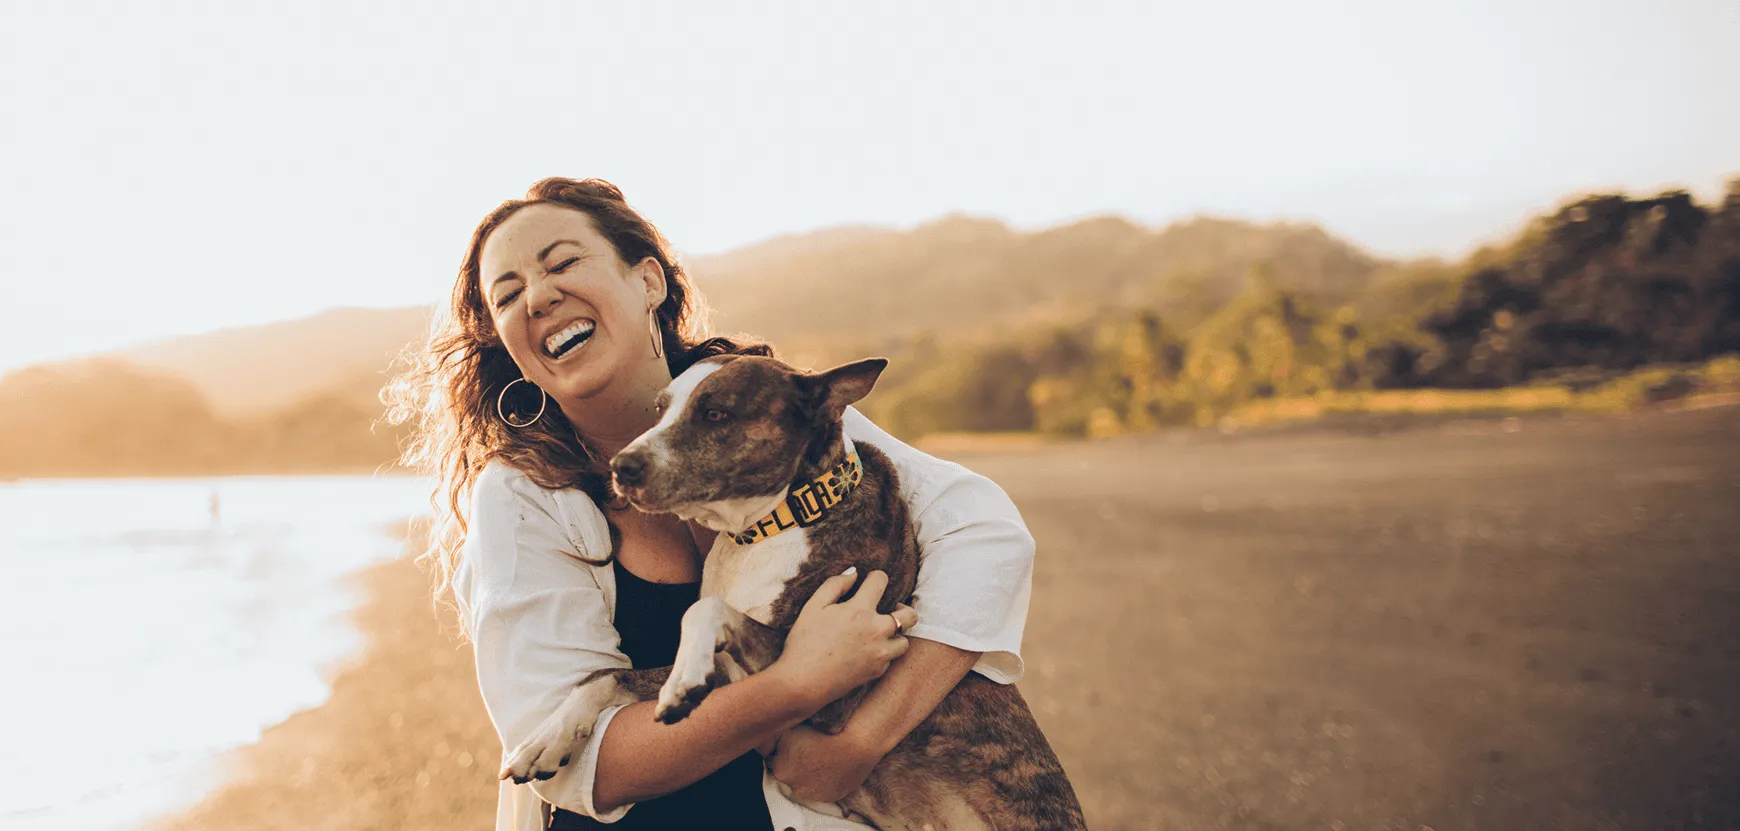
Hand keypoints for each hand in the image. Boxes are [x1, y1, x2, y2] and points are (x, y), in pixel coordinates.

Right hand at [767, 569, 916, 710]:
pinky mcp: (877, 671)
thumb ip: (835, 584)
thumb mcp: (813, 606)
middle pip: (909, 614)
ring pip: (905, 641)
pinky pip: (890, 659)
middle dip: (901, 608)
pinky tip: (867, 651)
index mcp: (860, 610)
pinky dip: (883, 653)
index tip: (868, 583)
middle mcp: (876, 631)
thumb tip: (854, 573)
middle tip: (887, 610)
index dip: (874, 577)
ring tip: (879, 633)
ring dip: (895, 634)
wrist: (802, 682)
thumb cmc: (804, 642)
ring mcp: (880, 653)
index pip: (881, 580)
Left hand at [767, 724, 882, 802]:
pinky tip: (831, 765)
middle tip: (809, 748)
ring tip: (822, 756)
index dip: (784, 751)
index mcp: (780, 769)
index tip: (795, 743)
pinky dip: (824, 780)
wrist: (855, 745)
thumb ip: (775, 738)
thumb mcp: (791, 729)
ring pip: (805, 783)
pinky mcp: (828, 797)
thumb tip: (767, 739)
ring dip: (809, 773)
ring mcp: (811, 794)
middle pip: (789, 773)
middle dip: (795, 763)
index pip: (774, 760)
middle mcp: (793, 785)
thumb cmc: (824, 734)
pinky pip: (822, 788)